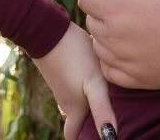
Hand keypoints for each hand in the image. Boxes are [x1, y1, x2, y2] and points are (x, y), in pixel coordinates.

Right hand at [33, 24, 118, 139]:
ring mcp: (62, 85)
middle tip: (106, 122)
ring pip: (76, 103)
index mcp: (74, 109)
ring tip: (108, 102)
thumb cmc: (74, 59)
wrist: (49, 30)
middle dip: (87, 125)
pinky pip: (75, 87)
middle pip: (76, 120)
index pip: (73, 135)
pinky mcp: (63, 70)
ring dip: (88, 106)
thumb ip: (102, 110)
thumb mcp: (94, 84)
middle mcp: (65, 100)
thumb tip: (110, 137)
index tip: (97, 138)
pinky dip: (85, 90)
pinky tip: (99, 78)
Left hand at [78, 0, 159, 89]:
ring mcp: (123, 59)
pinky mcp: (135, 78)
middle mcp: (113, 34)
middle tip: (120, 7)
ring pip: (98, 46)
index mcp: (116, 6)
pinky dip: (112, 60)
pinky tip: (125, 51)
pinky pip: (108, 69)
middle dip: (101, 12)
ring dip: (105, 36)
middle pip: (91, 21)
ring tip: (124, 29)